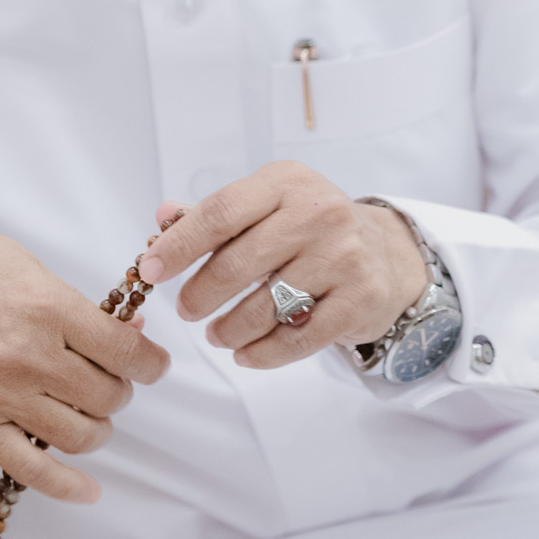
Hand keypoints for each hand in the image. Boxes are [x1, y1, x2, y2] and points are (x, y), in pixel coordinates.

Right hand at [0, 225, 168, 500]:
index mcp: (46, 308)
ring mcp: (2, 398)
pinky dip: (67, 486)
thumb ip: (65, 298)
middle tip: (111, 380)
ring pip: (80, 435)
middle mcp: (31, 358)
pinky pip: (32, 469)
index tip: (154, 364)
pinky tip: (88, 490)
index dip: (150, 361)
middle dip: (120, 390)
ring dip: (99, 429)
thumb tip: (116, 327)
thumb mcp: (12, 261)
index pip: (124, 350)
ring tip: (92, 416)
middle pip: (107, 395)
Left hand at [137, 164, 426, 367]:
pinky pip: (297, 339)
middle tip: (186, 311)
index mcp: (285, 183)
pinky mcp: (359, 300)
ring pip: (265, 307)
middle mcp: (318, 213)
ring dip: (230, 330)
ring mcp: (342, 257)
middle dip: (200, 295)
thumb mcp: (269, 205)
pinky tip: (246, 355)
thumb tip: (162, 217)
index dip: (178, 246)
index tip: (149, 271)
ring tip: (217, 336)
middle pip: (237, 264)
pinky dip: (264, 353)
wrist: (389, 253)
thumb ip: (216, 214)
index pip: (220, 213)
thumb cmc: (312, 229)